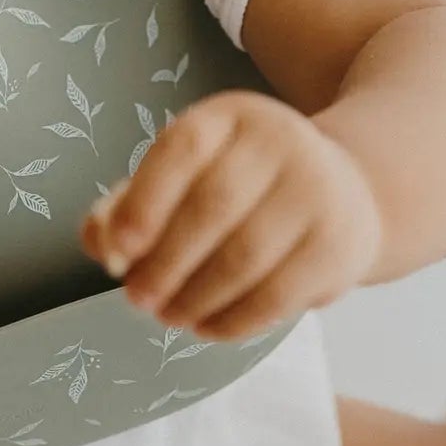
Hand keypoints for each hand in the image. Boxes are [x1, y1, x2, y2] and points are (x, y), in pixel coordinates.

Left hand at [80, 90, 382, 339]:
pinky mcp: (340, 244)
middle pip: (214, 207)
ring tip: (169, 316)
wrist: (345, 192)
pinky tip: (207, 328)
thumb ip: (127, 205)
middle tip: (137, 298)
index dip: (146, 199)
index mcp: (229, 117)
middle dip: (166, 262)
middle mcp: (280, 141)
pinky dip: (234, 320)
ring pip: (247, 256)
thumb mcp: (182, 177)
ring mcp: (317, 190)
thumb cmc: (238, 186)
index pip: (184, 148)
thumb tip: (100, 244)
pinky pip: (280, 293)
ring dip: (196, 297)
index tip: (119, 250)